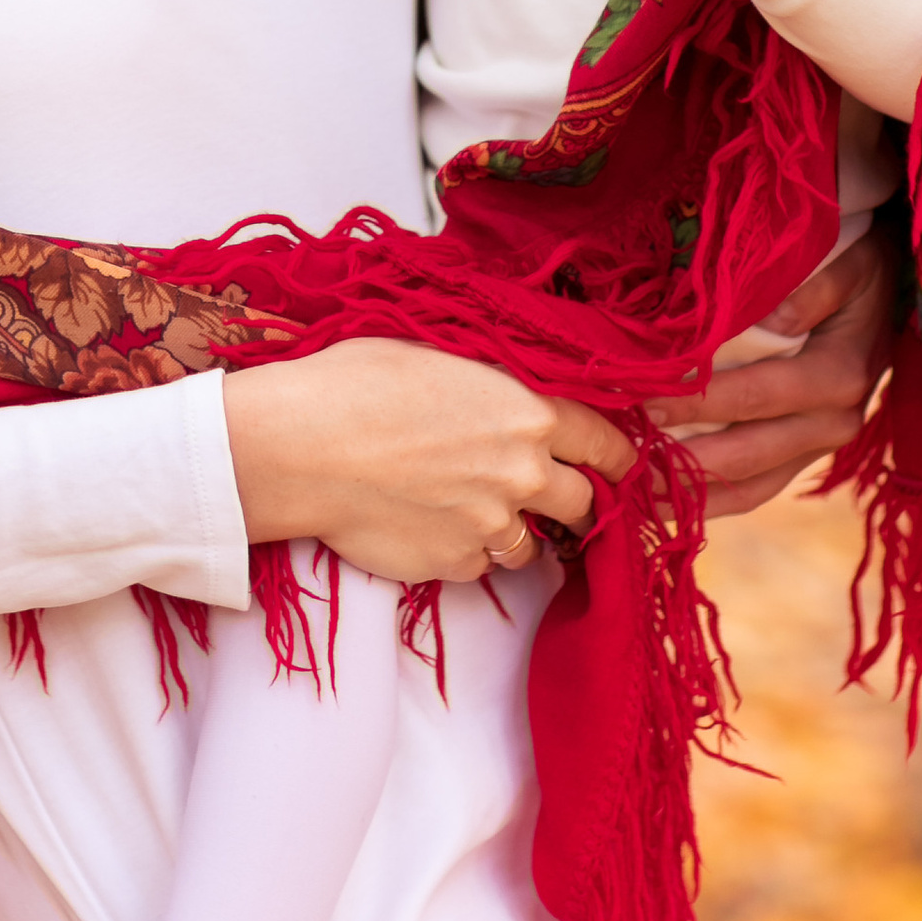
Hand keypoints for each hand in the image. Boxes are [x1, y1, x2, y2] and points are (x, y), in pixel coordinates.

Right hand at [221, 337, 631, 582]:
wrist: (303, 447)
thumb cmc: (358, 382)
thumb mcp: (438, 355)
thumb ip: (493, 383)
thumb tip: (511, 390)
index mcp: (529, 413)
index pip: (605, 443)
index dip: (616, 455)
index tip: (618, 464)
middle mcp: (523, 474)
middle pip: (583, 503)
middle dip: (574, 500)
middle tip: (553, 495)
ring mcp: (491, 526)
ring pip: (531, 543)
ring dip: (515, 529)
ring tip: (473, 506)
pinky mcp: (455, 564)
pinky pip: (481, 565)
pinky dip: (467, 549)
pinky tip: (431, 522)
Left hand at [657, 227, 896, 515]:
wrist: (896, 298)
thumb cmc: (864, 271)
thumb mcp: (853, 263)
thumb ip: (818, 287)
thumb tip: (777, 318)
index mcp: (840, 375)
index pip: (760, 394)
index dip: (703, 401)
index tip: (647, 401)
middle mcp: (834, 423)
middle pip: (750, 453)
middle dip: (684, 458)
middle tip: (624, 455)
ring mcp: (819, 447)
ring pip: (751, 487)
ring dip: (692, 494)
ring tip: (634, 494)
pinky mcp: (805, 456)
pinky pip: (756, 490)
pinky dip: (712, 501)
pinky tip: (666, 503)